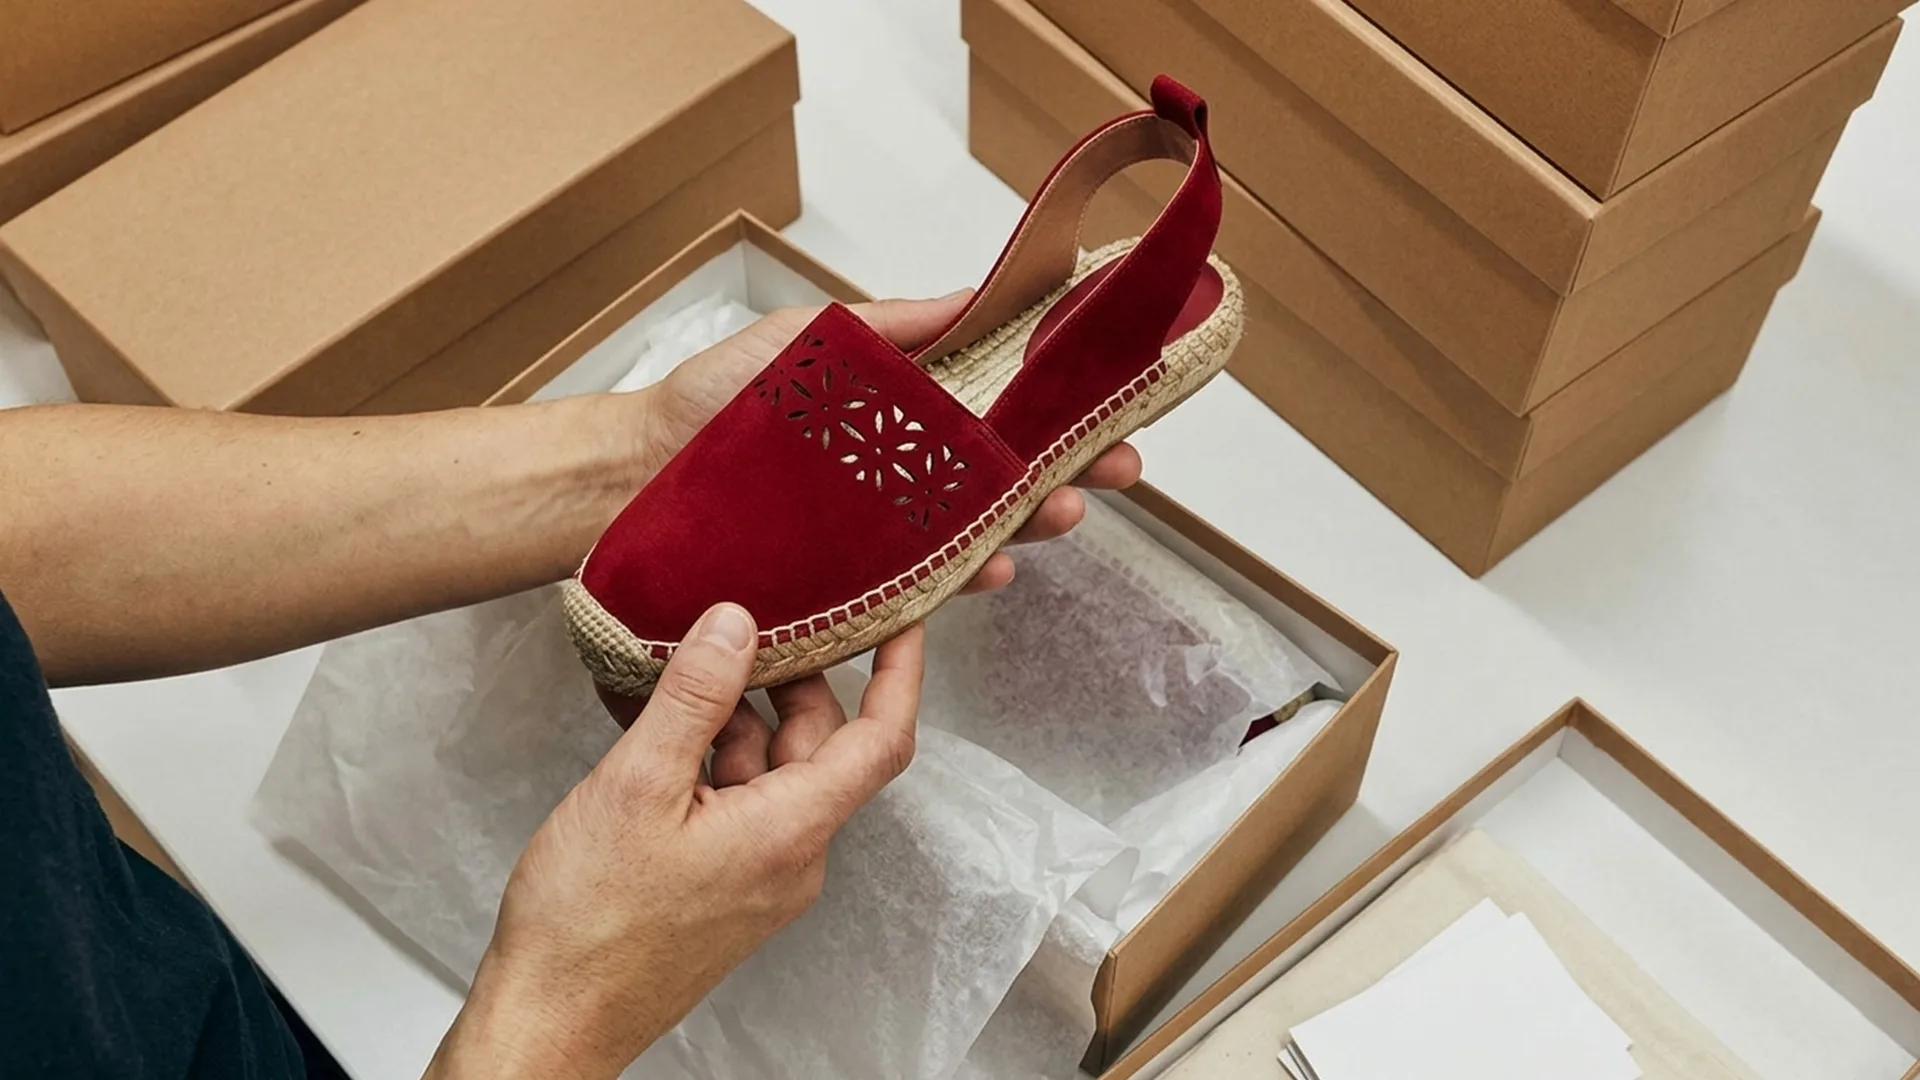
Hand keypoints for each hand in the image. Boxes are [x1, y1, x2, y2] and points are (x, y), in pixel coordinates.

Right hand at [425, 604, 923, 1079]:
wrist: (551, 1019)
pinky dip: (704, 754)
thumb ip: (693, 699)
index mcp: (791, 830)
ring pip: (769, 767)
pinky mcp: (723, 882)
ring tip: (675, 663)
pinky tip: (652, 720)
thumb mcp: (636, 786)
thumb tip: (736, 624)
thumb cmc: (589, 925)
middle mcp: (791, 854)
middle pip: (819, 743)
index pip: (881, 738)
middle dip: (788, 677)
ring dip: (731, 714)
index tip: (900, 617)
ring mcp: (758, 871)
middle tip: (747, 618)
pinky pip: (734, 798)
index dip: (899, 671)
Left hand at [632, 292, 1143, 592]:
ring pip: (976, 533)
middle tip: (1117, 469)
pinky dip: (962, 581)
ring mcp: (879, 532)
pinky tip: (991, 574)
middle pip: (1003, 476)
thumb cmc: (708, 403)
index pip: (996, 411)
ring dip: (1030, 524)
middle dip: (1069, 472)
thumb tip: (975, 296)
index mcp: (898, 412)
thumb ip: (892, 325)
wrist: (631, 474)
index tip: (1109, 406)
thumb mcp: (805, 339)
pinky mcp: (851, 582)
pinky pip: (921, 586)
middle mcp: (898, 476)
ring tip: (1064, 513)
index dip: (1057, 410)